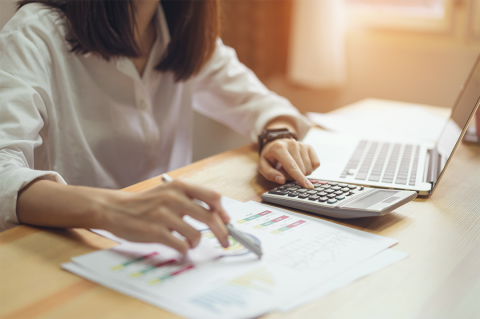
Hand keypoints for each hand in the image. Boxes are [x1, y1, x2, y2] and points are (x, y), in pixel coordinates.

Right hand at [99, 179, 230, 253]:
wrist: (115, 209)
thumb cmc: (144, 203)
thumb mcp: (168, 191)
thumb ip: (189, 199)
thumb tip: (216, 214)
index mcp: (179, 186)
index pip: (213, 196)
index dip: (223, 211)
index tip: (227, 222)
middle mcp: (173, 198)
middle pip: (210, 218)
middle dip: (222, 233)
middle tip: (225, 241)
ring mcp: (164, 215)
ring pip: (196, 235)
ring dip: (196, 243)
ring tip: (189, 243)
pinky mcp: (155, 232)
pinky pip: (181, 246)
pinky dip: (184, 250)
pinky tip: (180, 248)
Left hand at [258, 138, 319, 188]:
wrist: (276, 144)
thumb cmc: (270, 157)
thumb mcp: (263, 166)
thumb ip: (269, 174)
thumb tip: (282, 180)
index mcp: (279, 148)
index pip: (292, 166)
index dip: (299, 177)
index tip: (307, 186)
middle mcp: (292, 144)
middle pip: (301, 169)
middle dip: (294, 176)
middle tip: (285, 171)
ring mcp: (302, 144)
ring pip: (309, 168)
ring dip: (301, 173)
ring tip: (292, 167)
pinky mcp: (309, 147)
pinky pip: (316, 164)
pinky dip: (309, 168)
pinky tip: (301, 164)